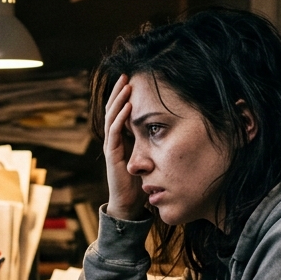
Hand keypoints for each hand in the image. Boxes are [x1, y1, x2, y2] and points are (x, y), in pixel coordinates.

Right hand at [104, 74, 145, 219]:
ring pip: (111, 117)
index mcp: (121, 139)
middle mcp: (114, 140)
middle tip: (125, 75)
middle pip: (113, 110)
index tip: (131, 81)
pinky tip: (127, 107)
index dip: (123, 97)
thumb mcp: (149, 158)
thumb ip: (152, 144)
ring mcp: (112, 147)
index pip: (119, 113)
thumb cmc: (140, 182)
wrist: (129, 204)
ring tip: (125, 85)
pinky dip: (120, 119)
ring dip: (119, 100)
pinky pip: (114, 133)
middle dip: (119, 92)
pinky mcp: (113, 155)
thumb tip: (169, 130)